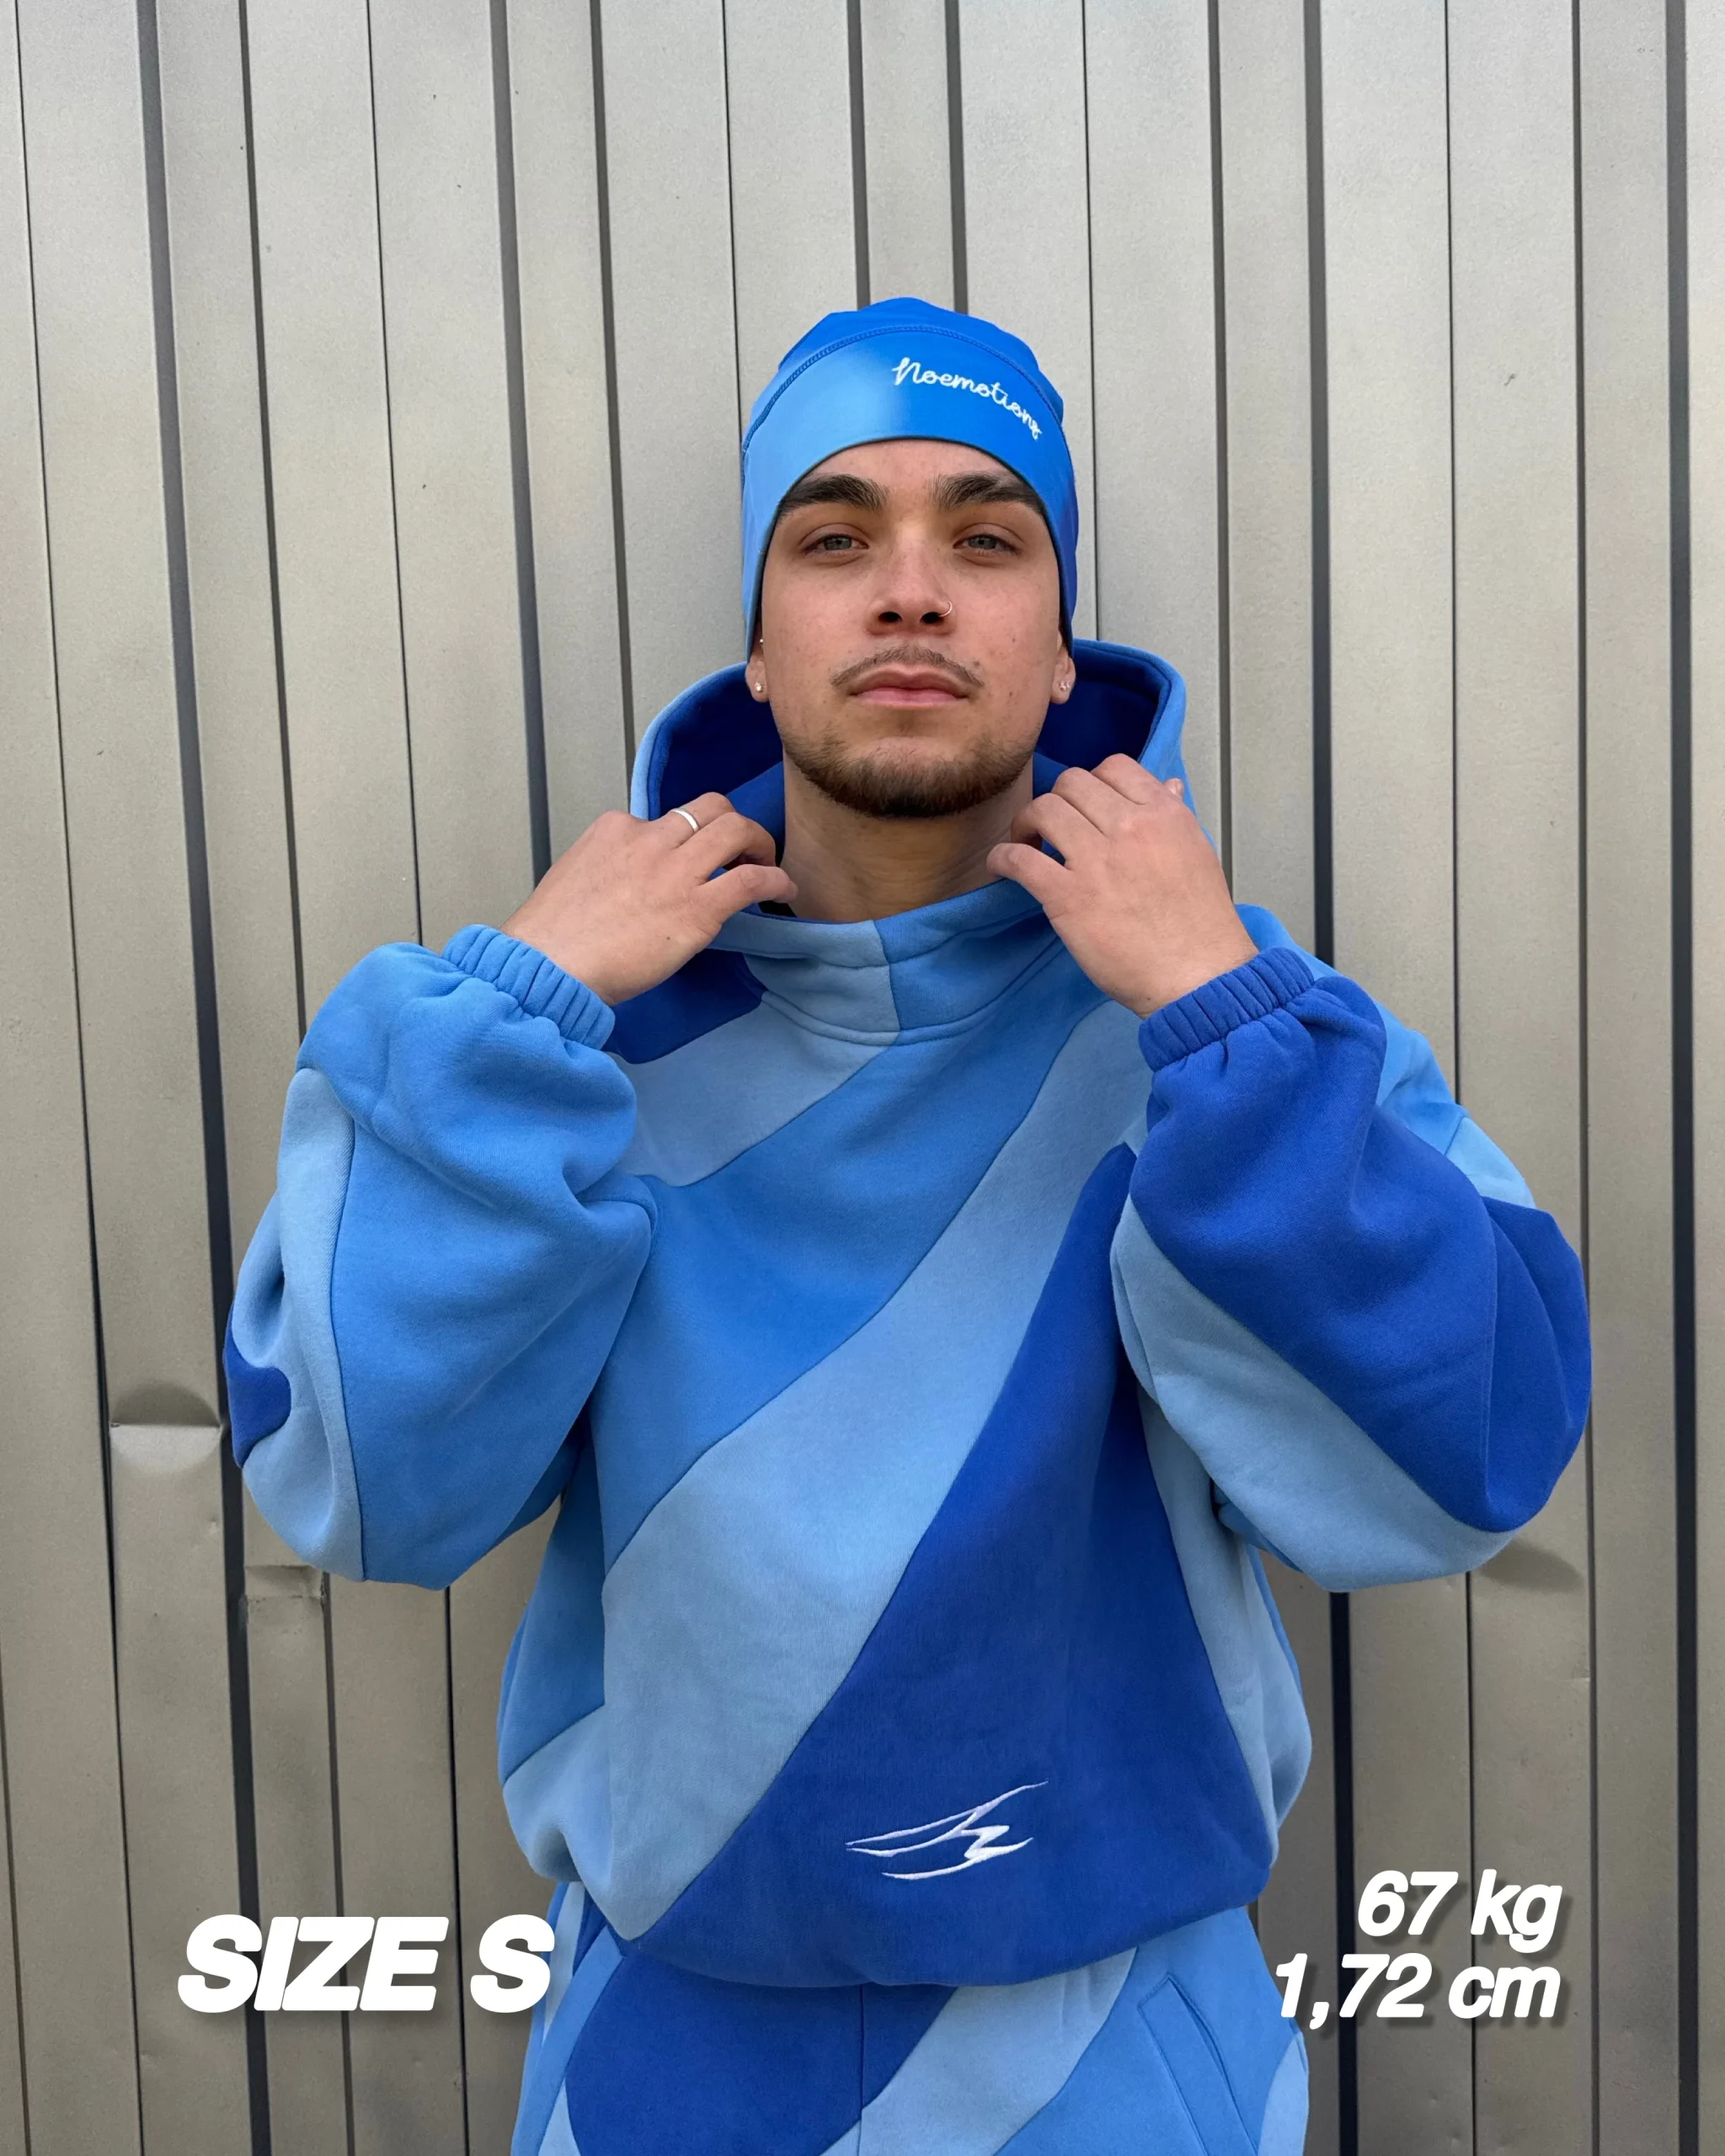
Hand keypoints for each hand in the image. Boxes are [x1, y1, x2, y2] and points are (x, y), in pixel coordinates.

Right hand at [501, 795, 794, 1005]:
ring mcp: (675, 872)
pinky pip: (750, 879)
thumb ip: (610, 867)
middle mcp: (649, 839)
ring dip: (759, 843)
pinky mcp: (697, 909)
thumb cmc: (554, 936)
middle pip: (709, 808)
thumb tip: (633, 882)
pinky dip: (774, 879)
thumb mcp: (577, 877)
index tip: (688, 863)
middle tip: (742, 849)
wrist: (549, 965)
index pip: (664, 818)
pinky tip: (782, 889)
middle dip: (733, 822)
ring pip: (735, 829)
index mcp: (615, 830)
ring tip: (766, 864)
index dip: (683, 839)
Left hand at [988, 757, 1255, 1015]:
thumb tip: (1167, 786)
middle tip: (1052, 827)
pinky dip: (1003, 857)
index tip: (1084, 807)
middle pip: (1072, 783)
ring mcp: (1097, 861)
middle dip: (1057, 800)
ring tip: (1028, 844)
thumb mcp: (1198, 854)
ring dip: (1027, 824)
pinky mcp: (1069, 896)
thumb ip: (1174, 818)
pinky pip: (1020, 859)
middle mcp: (1130, 827)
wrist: (1197, 975)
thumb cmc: (1201, 923)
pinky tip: (1003, 866)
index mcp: (1164, 814)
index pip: (1114, 766)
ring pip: (1044, 810)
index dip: (1091, 783)